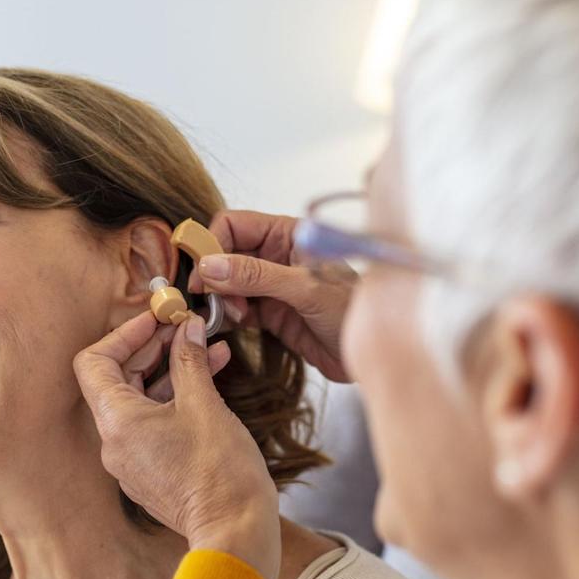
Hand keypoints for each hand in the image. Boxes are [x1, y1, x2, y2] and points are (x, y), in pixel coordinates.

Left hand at [73, 311, 281, 578]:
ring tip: (208, 349)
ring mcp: (130, 460)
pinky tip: (210, 381)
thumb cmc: (219, 471)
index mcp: (116, 421)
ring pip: (139, 401)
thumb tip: (187, 328)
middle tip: (185, 328)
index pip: (94, 361)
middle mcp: (113, 442)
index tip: (157, 319)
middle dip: (152, 348)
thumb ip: (190, 359)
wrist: (235, 532)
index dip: (124, 334)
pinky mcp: (150, 473)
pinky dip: (174, 398)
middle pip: (117, 379)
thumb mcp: (204, 403)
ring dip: (170, 371)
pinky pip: (152, 424)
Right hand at [187, 210, 354, 381]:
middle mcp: (277, 254)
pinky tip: (230, 323)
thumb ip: (256, 275)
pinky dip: (227, 314)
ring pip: (227, 281)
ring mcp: (272, 284)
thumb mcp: (305, 288)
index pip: (234, 224)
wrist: (375, 354)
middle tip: (212, 297)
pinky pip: (236, 306)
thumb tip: (210, 266)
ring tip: (231, 314)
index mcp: (288, 233)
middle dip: (214, 273)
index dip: (213, 244)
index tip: (203, 272)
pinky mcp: (270, 312)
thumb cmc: (354, 311)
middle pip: (225, 252)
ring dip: (220, 296)